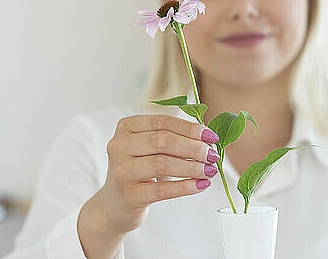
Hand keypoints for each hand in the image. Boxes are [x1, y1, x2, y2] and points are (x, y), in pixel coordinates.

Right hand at [86, 114, 219, 232]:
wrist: (115, 204)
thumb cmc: (140, 170)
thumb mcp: (151, 149)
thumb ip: (174, 138)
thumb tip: (209, 139)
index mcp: (126, 127)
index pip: (162, 122)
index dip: (190, 128)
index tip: (211, 137)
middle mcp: (119, 146)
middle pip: (162, 141)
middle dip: (193, 147)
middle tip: (213, 155)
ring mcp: (121, 171)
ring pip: (162, 164)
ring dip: (192, 167)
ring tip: (210, 170)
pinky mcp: (129, 195)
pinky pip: (162, 190)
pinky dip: (185, 186)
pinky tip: (201, 185)